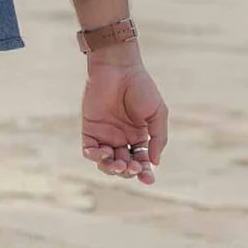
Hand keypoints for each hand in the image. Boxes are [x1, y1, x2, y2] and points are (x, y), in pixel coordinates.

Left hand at [80, 53, 168, 184]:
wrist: (119, 68)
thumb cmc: (141, 87)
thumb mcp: (157, 113)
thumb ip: (158, 138)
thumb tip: (155, 163)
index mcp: (138, 136)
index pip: (141, 161)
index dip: (145, 173)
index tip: (148, 179)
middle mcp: (121, 138)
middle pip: (124, 165)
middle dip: (128, 171)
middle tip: (131, 166)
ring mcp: (105, 134)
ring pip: (106, 163)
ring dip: (112, 168)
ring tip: (119, 162)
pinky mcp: (90, 128)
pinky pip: (89, 150)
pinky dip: (94, 156)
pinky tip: (103, 154)